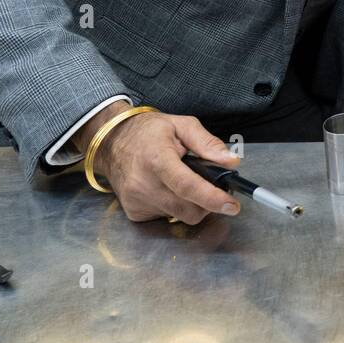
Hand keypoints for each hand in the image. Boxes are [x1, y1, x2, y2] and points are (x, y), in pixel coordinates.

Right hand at [76, 101, 241, 223]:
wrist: (111, 143)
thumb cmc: (148, 132)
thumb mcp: (182, 125)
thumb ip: (207, 143)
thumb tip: (231, 161)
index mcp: (157, 159)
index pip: (187, 186)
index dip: (212, 198)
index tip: (232, 206)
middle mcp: (144, 184)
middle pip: (188, 209)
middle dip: (208, 203)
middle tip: (213, 187)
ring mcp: (137, 202)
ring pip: (180, 216)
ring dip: (192, 204)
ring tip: (186, 182)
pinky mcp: (134, 213)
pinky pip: (166, 217)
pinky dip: (176, 207)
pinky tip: (168, 189)